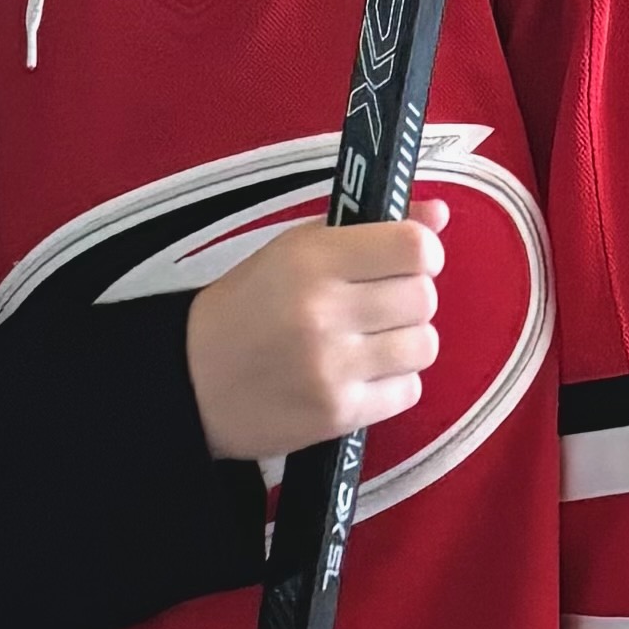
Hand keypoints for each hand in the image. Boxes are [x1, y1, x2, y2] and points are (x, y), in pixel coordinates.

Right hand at [186, 200, 447, 464]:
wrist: (190, 381)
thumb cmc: (245, 306)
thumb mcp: (293, 250)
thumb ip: (367, 229)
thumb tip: (439, 213)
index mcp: (310, 259)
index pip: (414, 247)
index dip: (421, 253)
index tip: (406, 260)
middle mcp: (324, 312)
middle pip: (424, 297)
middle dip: (409, 297)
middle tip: (378, 304)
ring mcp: (333, 368)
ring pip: (425, 345)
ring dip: (405, 341)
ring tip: (369, 341)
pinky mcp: (339, 414)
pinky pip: (409, 390)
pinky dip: (392, 382)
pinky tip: (358, 374)